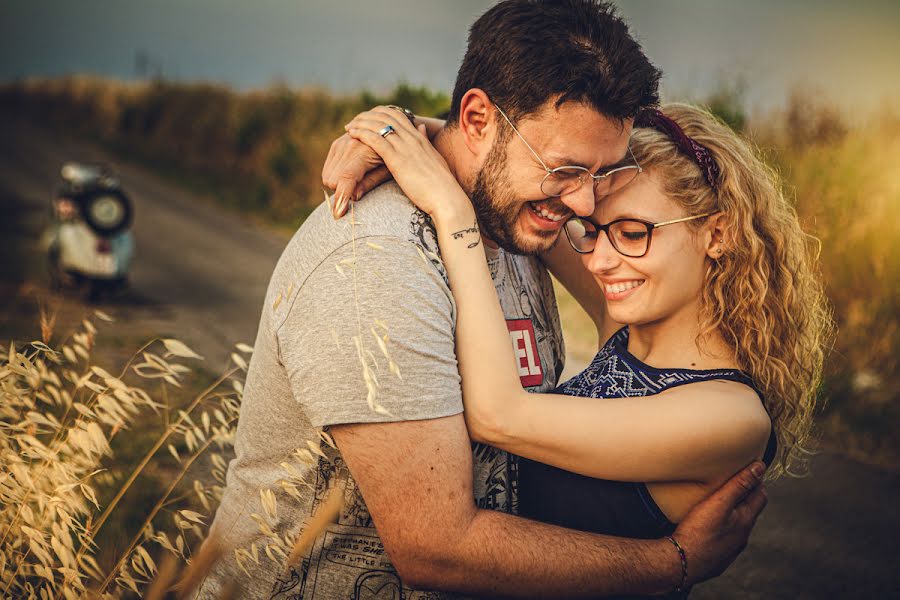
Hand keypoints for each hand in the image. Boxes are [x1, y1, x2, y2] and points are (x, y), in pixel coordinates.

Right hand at [321, 131, 391, 217]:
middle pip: (332, 181)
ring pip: (328, 176)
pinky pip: (328, 169)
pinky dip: (336, 175)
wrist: (390, 131)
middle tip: (360, 189)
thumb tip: (354, 197)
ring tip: (358, 179)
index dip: (341, 198)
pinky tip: (351, 173)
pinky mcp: (336, 145)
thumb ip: (371, 182)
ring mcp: (340, 144)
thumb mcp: (389, 169)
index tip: (338, 214)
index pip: (345, 179)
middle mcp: (347, 146)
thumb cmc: (395, 154)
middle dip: (343, 190)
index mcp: (362, 153)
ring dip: (338, 184)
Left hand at [345, 107, 470, 223]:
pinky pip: (376, 140)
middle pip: (386, 116)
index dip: (381, 114)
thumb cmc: (441, 185)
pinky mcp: (397, 159)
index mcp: (420, 138)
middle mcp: (412, 138)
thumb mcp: (434, 158)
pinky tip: (352, 135)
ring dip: (361, 123)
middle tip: (355, 121)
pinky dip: (362, 134)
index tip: (368, 118)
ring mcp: (405, 147)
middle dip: (368, 116)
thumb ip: (425, 143)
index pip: (398, 116)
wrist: (446, 198)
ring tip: (349, 127)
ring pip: (378, 125)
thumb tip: (421, 129)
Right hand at [672, 461, 767, 585]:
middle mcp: (742, 536)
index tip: (748, 469)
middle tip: (732, 481)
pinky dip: (722, 528)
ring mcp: (731, 549)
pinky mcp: (718, 557)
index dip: (756, 481)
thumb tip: (759, 468)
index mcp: (746, 521)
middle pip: (750, 511)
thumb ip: (739, 485)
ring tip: (719, 502)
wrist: (681, 563)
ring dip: (733, 513)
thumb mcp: (719, 502)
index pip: (761, 496)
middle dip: (745, 495)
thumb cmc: (699, 531)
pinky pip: (725, 539)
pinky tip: (709, 525)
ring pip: (737, 526)